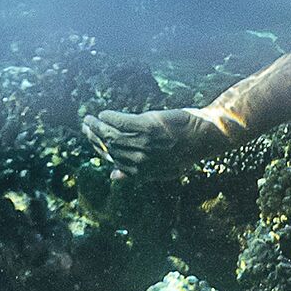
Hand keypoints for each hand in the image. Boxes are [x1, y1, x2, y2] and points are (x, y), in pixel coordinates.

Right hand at [84, 104, 243, 168]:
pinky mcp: (147, 126)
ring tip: (89, 119)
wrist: (204, 137)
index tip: (93, 142)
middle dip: (93, 137)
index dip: (99, 151)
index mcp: (142, 172)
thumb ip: (136, 175)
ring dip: (96, 126)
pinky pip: (120, 121)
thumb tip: (112, 176)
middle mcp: (140, 160)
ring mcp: (143, 143)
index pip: (112, 162)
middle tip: (85, 127)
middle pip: (108, 148)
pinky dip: (109, 117)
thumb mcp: (162, 170)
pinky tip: (103, 114)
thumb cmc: (185, 152)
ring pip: (111, 135)